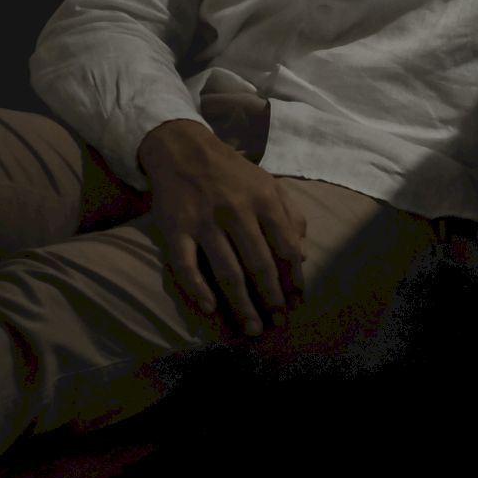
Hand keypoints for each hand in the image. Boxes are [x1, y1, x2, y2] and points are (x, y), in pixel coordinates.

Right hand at [136, 118, 307, 336]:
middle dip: (271, 298)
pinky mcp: (175, 228)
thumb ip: (291, 215)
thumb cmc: (233, 173)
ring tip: (251, 328)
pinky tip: (211, 309)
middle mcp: (236, 211)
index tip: (297, 303)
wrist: (183, 148)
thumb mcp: (269, 184)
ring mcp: (204, 220)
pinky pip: (186, 265)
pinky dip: (198, 289)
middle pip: (258, 264)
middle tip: (277, 324)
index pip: (286, 247)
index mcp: (264, 200)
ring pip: (226, 271)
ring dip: (241, 304)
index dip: (293, 278)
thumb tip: (302, 255)